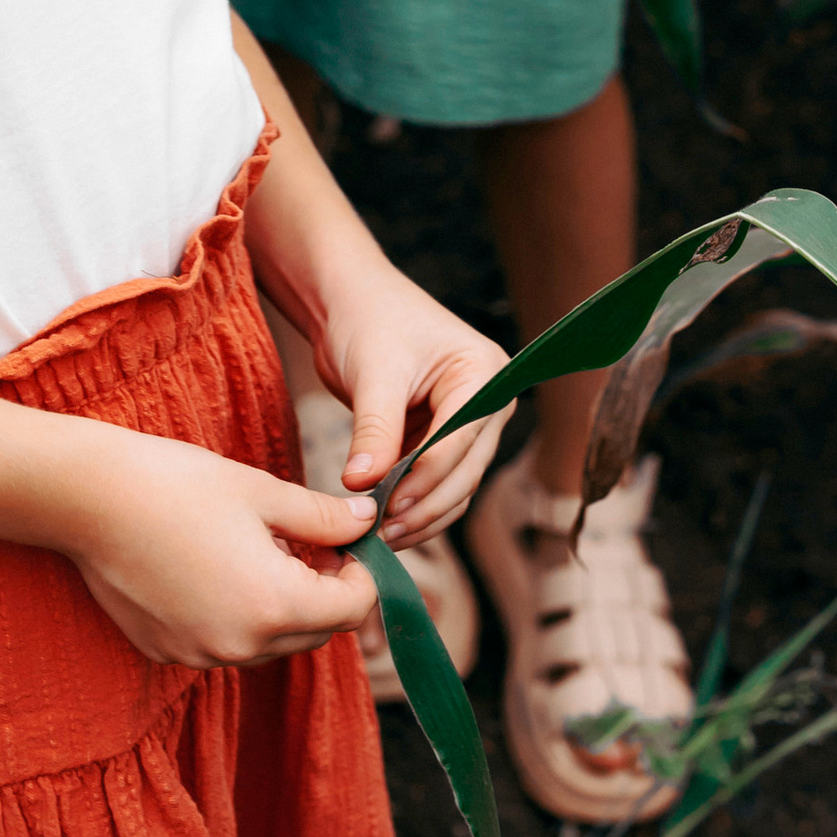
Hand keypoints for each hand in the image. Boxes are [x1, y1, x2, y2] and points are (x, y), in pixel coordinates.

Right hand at [61, 422, 378, 668]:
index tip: (348, 540)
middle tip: (308, 540)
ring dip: (280, 606)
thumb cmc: (179, 484)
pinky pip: (223, 643)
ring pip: (268, 643)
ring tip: (258, 548)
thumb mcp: (263, 492)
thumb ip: (323, 518)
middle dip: (323, 591)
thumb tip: (367, 523)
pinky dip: (235, 615)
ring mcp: (200, 655)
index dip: (361, 573)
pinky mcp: (167, 651)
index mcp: (274, 605)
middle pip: (314, 633)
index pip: (351, 610)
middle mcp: (240, 645)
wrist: (90, 498)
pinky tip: (213, 566)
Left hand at [306, 264, 511, 549]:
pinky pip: (437, 484)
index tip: (387, 507)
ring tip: (380, 535)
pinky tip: (385, 524)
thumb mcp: (372, 373)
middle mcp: (487, 401)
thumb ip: (374, 430)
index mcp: (484, 372)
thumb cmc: (366, 319)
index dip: (424, 477)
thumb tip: (363, 486)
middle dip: (424, 504)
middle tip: (382, 530)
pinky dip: (415, 507)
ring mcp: (470, 424)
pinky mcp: (443, 440)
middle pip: (465, 470)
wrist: (349, 301)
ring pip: (455, 487)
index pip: (460, 438)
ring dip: (421, 514)